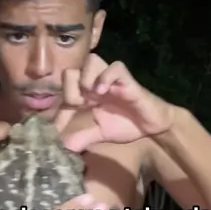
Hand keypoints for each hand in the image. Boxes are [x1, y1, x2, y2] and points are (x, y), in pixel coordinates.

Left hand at [55, 54, 171, 152]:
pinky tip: (104, 92)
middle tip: (80, 105)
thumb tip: (62, 149)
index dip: (59, 105)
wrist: (151, 126)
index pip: (62, 90)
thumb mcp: (97, 134)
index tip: (64, 123)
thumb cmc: (124, 124)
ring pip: (91, 60)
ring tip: (93, 97)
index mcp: (85, 94)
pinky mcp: (126, 80)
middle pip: (70, 70)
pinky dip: (106, 77)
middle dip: (70, 89)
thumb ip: (80, 139)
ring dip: (87, 78)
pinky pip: (115, 67)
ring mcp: (110, 79)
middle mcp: (94, 83)